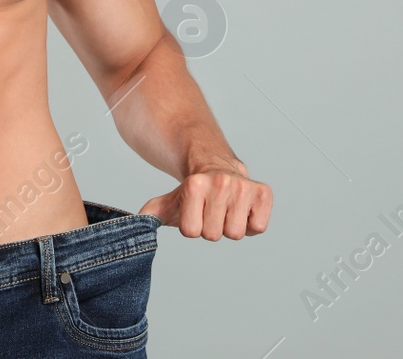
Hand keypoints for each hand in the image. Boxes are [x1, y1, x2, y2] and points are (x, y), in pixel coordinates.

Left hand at [139, 164, 271, 240]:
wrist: (219, 168)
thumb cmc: (195, 192)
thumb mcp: (173, 200)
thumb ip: (154, 211)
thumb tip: (138, 221)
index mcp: (195, 184)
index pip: (192, 231)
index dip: (192, 226)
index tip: (195, 211)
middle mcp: (220, 182)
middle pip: (214, 234)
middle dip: (212, 227)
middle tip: (213, 210)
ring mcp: (243, 186)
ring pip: (235, 233)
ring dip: (231, 226)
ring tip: (227, 209)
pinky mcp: (264, 192)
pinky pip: (258, 228)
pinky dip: (252, 224)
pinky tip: (244, 209)